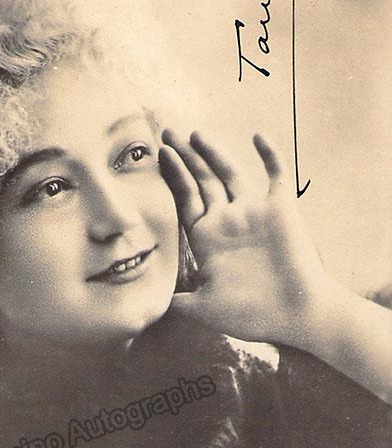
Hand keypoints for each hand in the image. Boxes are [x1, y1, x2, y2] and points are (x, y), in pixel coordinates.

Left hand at [159, 129, 328, 344]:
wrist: (299, 316)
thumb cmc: (255, 316)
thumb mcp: (206, 309)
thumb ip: (179, 302)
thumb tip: (149, 305)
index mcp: (208, 239)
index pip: (185, 200)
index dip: (173, 176)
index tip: (159, 154)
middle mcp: (228, 222)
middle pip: (202, 181)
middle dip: (185, 157)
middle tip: (167, 131)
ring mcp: (254, 214)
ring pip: (230, 174)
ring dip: (214, 152)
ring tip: (196, 133)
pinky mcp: (281, 211)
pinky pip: (275, 176)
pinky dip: (269, 155)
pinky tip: (257, 136)